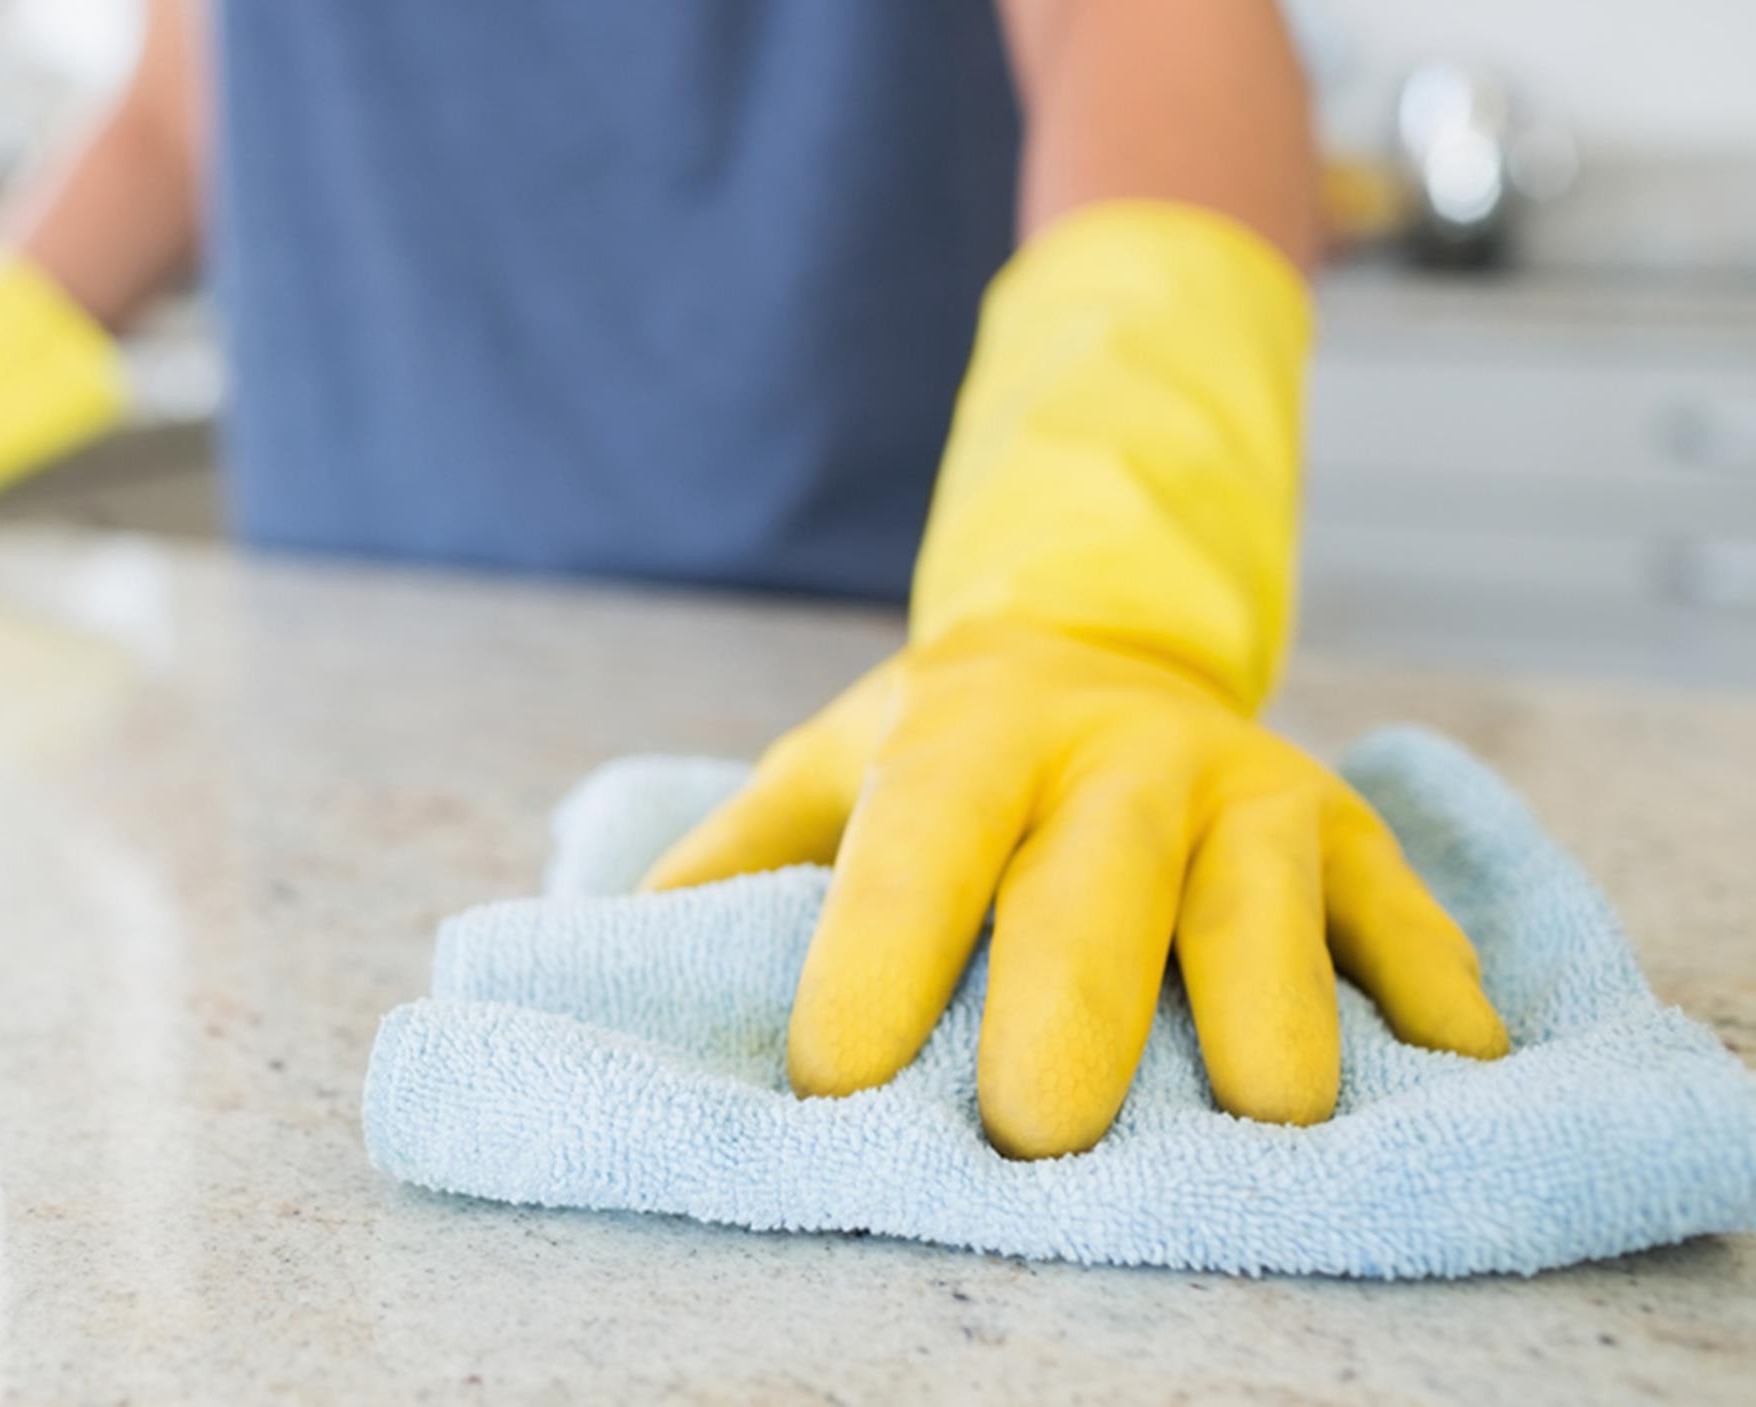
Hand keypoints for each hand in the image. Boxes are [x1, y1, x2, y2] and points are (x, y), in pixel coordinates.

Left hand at [643, 621, 1507, 1158]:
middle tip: (1036, 1133)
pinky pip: (1406, 915)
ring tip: (1263, 1125)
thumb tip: (599, 961)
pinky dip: (1434, 994)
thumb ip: (725, 863)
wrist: (1095, 644)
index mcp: (968, 744)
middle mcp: (1118, 759)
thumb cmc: (937, 756)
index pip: (916, 848)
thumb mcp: (821, 771)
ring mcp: (1250, 791)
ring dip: (1274, 1015)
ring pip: (1270, 904)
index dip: (874, 958)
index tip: (830, 1079)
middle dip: (1073, 1008)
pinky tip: (1450, 1072)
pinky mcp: (1352, 831)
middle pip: (1098, 886)